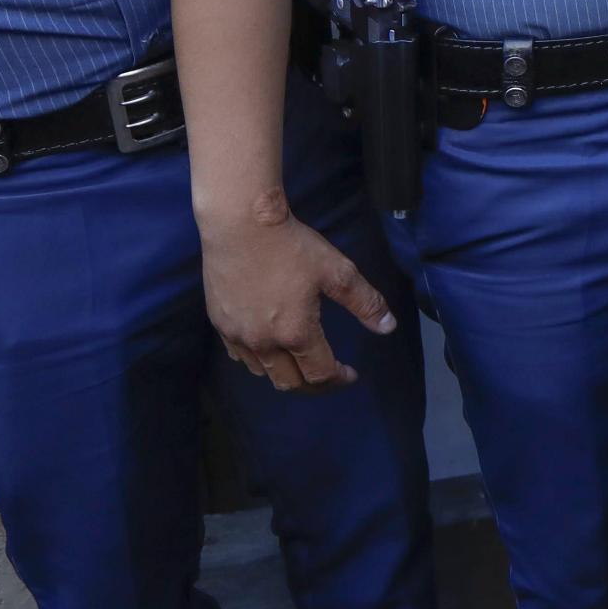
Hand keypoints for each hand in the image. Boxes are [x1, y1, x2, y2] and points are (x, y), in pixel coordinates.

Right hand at [200, 207, 394, 393]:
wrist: (240, 223)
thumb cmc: (291, 246)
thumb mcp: (337, 271)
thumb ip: (365, 302)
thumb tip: (389, 328)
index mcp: (296, 333)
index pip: (321, 374)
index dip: (339, 379)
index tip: (350, 374)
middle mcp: (263, 343)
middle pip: (290, 383)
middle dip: (314, 385)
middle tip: (329, 374)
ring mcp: (237, 335)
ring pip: (262, 372)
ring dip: (285, 374)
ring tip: (300, 361)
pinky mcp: (219, 323)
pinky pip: (239, 355)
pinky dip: (257, 359)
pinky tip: (267, 346)